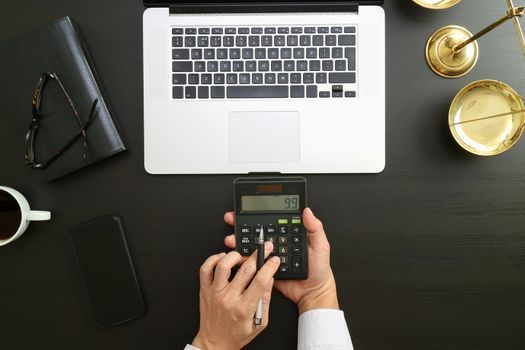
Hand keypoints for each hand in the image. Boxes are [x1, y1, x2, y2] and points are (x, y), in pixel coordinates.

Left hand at [192, 243, 280, 349]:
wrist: (215, 343)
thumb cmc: (236, 335)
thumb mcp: (260, 322)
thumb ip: (266, 300)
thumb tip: (270, 278)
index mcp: (244, 308)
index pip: (260, 281)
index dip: (270, 267)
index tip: (274, 260)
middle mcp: (228, 299)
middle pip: (245, 270)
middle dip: (259, 255)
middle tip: (265, 249)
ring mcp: (215, 293)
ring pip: (223, 265)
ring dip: (236, 256)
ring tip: (242, 256)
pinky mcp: (205, 290)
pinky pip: (205, 269)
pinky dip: (214, 259)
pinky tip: (223, 258)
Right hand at [224, 208, 338, 314]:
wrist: (313, 292)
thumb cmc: (319, 269)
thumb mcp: (321, 246)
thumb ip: (315, 228)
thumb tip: (307, 211)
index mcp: (289, 234)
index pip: (273, 221)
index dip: (260, 214)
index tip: (248, 209)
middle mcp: (278, 243)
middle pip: (258, 230)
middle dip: (242, 224)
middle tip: (232, 219)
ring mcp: (270, 255)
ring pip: (252, 245)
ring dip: (239, 240)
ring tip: (232, 238)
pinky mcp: (265, 269)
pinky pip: (252, 262)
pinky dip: (242, 258)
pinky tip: (237, 255)